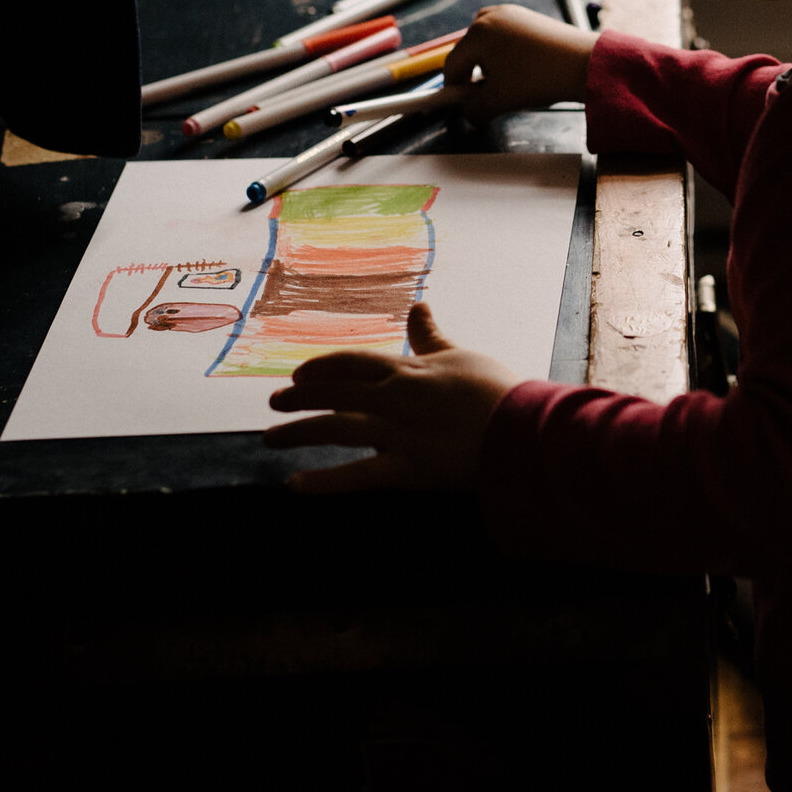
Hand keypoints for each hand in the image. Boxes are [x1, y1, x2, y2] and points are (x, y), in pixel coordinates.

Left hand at [264, 304, 519, 491]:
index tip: (299, 374)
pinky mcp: (407, 468)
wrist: (520, 426)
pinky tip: (295, 486)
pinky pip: (358, 476)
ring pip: (336, 429)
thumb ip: (431, 336)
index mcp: (407, 370)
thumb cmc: (496, 389)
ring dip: (299, 432)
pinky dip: (324, 482)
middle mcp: (394, 398)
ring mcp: (397, 433)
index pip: (353, 363)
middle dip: (300, 398)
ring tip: (271, 439)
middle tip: (273, 404)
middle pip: (335, 393)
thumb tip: (418, 305)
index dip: (322, 367)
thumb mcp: (460, 355)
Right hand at [442, 4, 594, 120]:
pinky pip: (505, 36)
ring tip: (506, 83)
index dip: (453, 89)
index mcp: (477, 34)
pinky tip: (522, 70)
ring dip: (488, 64)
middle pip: (468, 51)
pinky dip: (505, 53)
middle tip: (486, 97)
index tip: (461, 106)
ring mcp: (511, 13)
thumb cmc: (537, 79)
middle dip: (472, 76)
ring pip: (486, 43)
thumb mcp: (499, 101)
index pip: (452, 64)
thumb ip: (474, 110)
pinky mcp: (529, 16)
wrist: (584, 64)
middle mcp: (490, 17)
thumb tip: (469, 114)